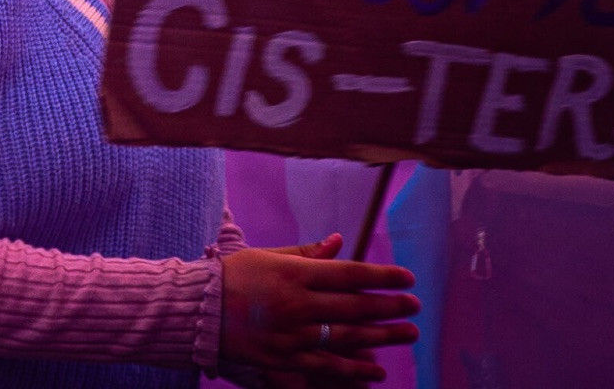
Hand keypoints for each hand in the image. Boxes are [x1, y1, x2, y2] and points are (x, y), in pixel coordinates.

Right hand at [221, 234, 417, 381]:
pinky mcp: (286, 359)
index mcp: (294, 273)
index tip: (408, 279)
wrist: (198, 310)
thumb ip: (306, 253)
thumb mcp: (267, 255)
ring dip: (383, 336)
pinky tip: (377, 371)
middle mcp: (298, 304)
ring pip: (349, 338)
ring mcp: (293, 335)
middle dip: (390, 307)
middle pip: (356, 307)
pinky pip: (328, 366)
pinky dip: (355, 369)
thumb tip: (339, 242)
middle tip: (415, 307)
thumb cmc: (233, 276)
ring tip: (408, 333)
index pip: (350, 274)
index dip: (383, 277)